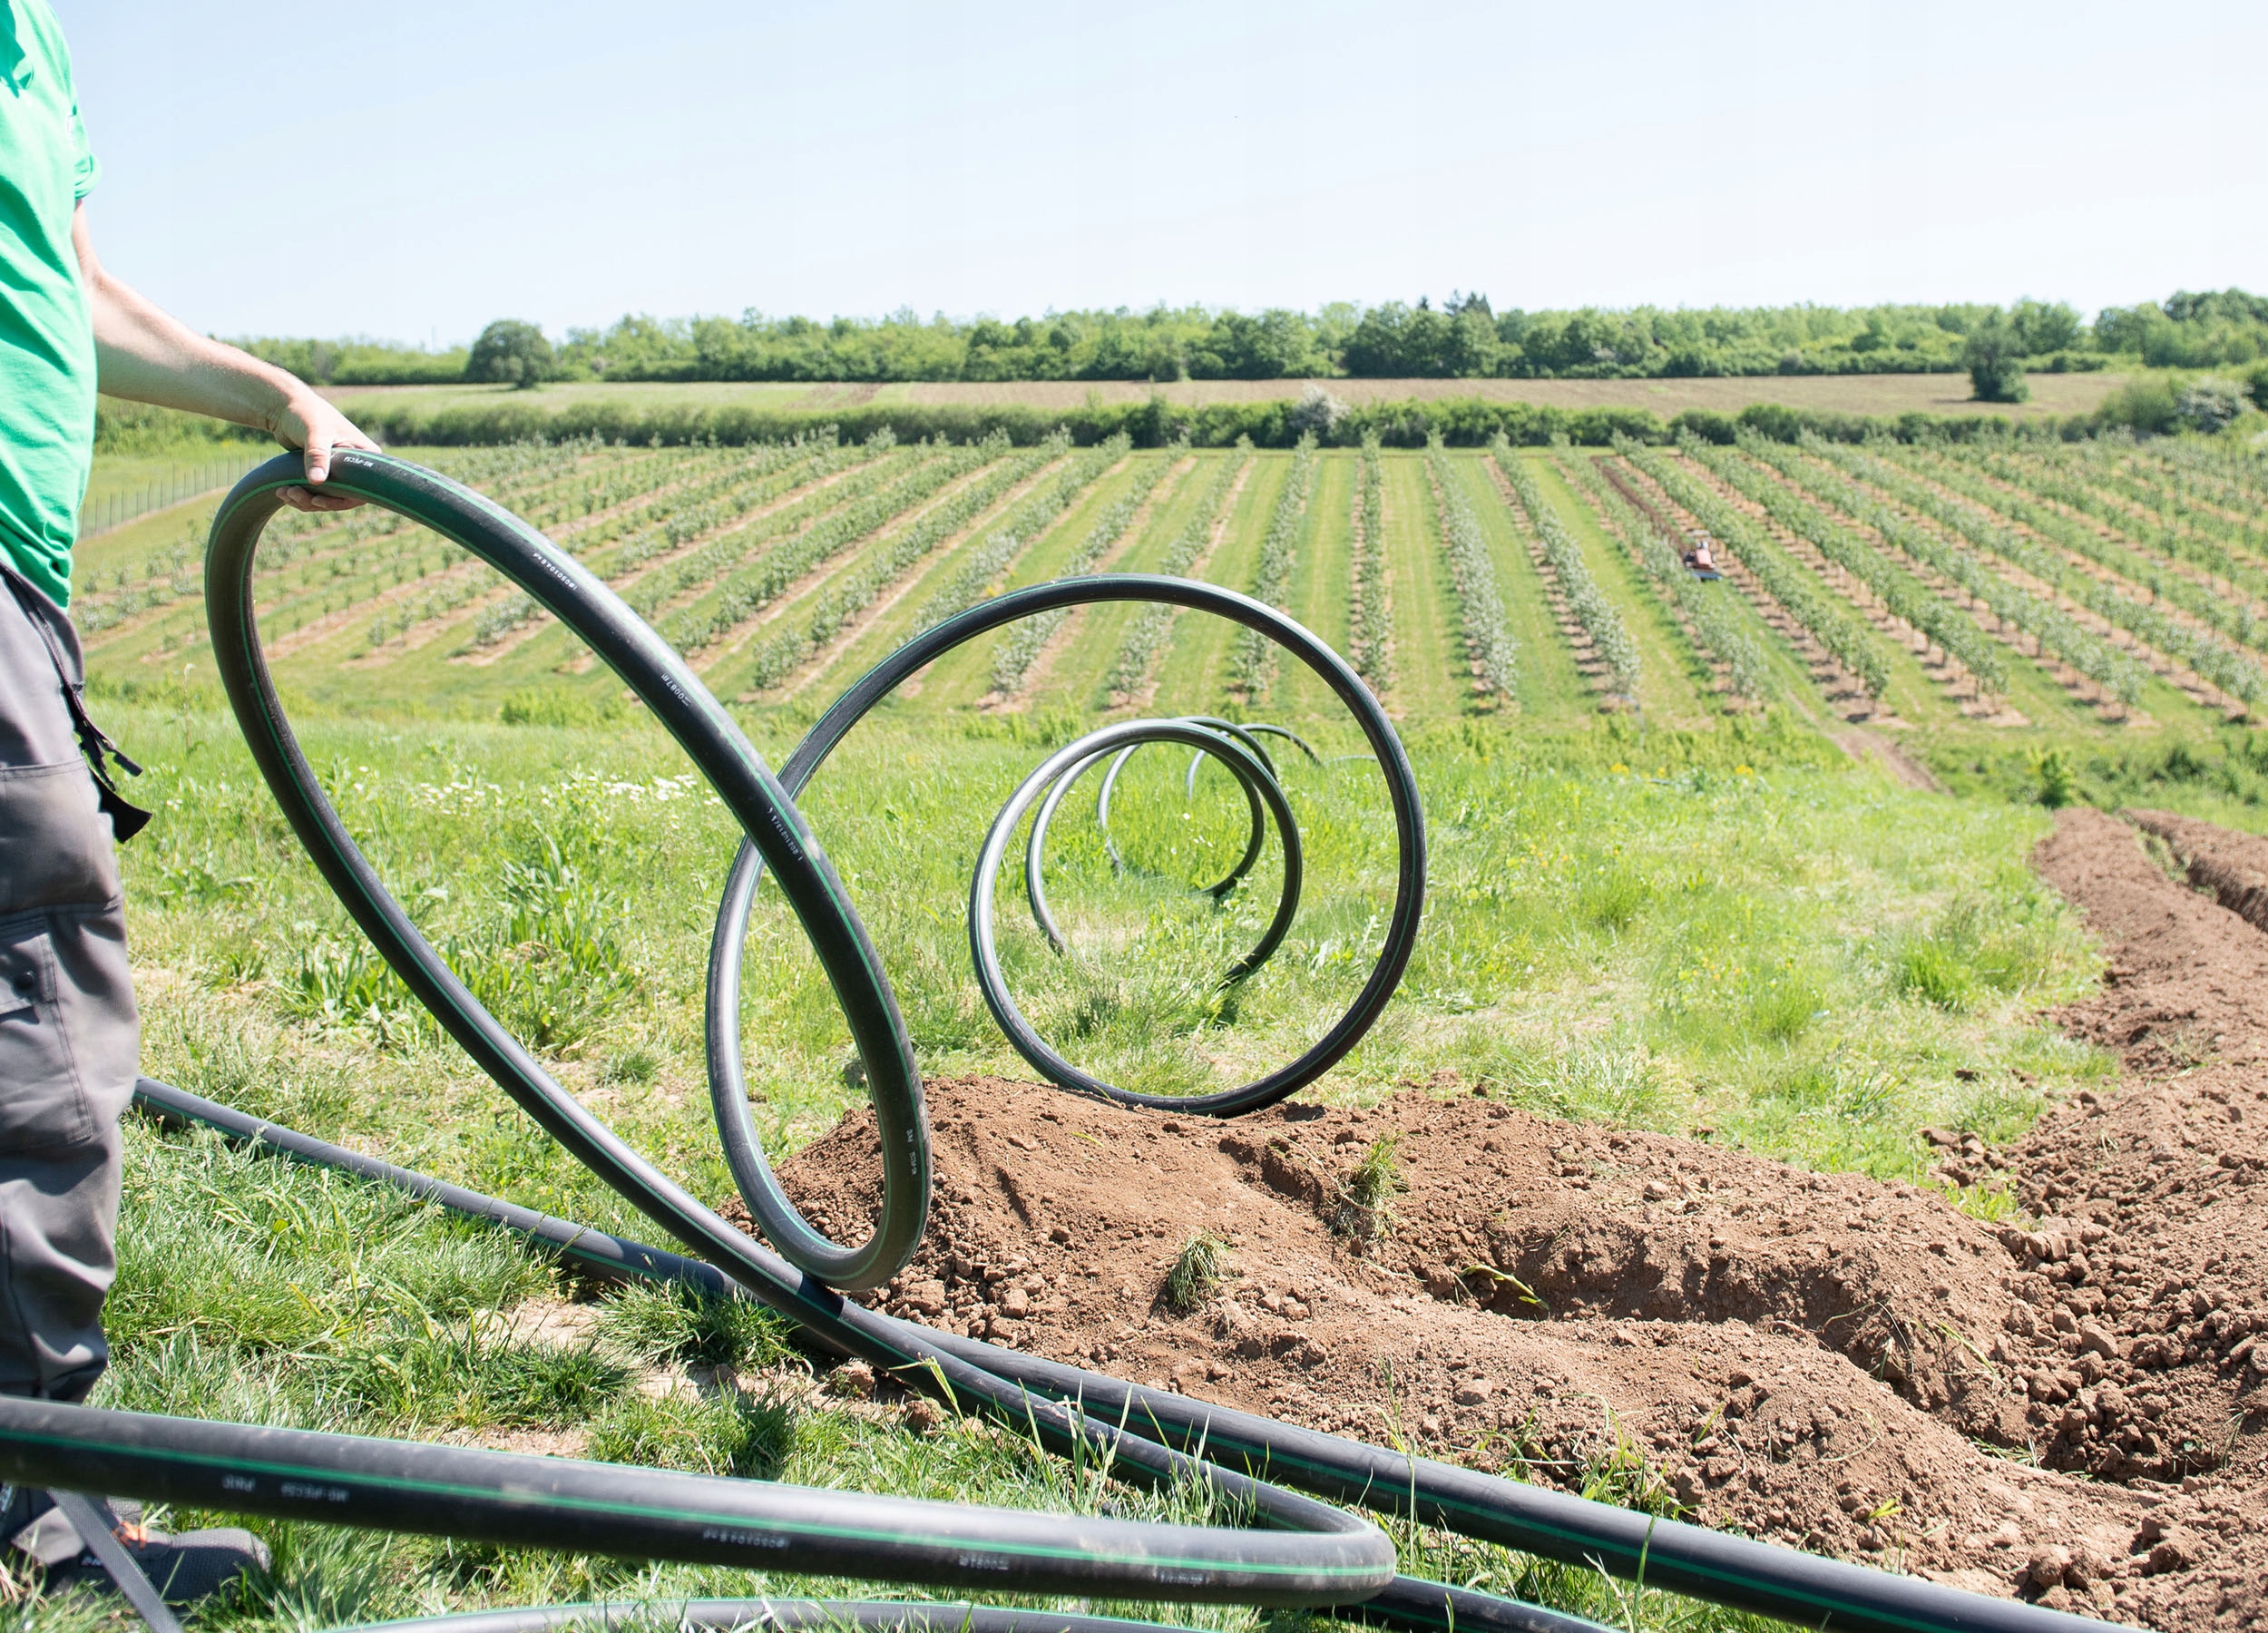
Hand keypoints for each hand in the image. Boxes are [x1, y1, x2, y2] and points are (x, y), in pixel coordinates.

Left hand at [268, 389, 379, 511]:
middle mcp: (356, 466)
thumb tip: (318, 482)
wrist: (284, 407)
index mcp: (365, 455)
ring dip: (304, 501)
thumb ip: (317, 456)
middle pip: (343, 498)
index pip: (363, 490)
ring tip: (284, 492)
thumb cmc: (305, 413)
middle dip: (316, 502)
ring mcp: (339, 471)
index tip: (318, 500)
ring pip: (327, 499)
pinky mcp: (323, 473)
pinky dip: (299, 497)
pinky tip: (282, 492)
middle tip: (293, 493)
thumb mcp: (314, 433)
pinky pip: (316, 494)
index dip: (342, 501)